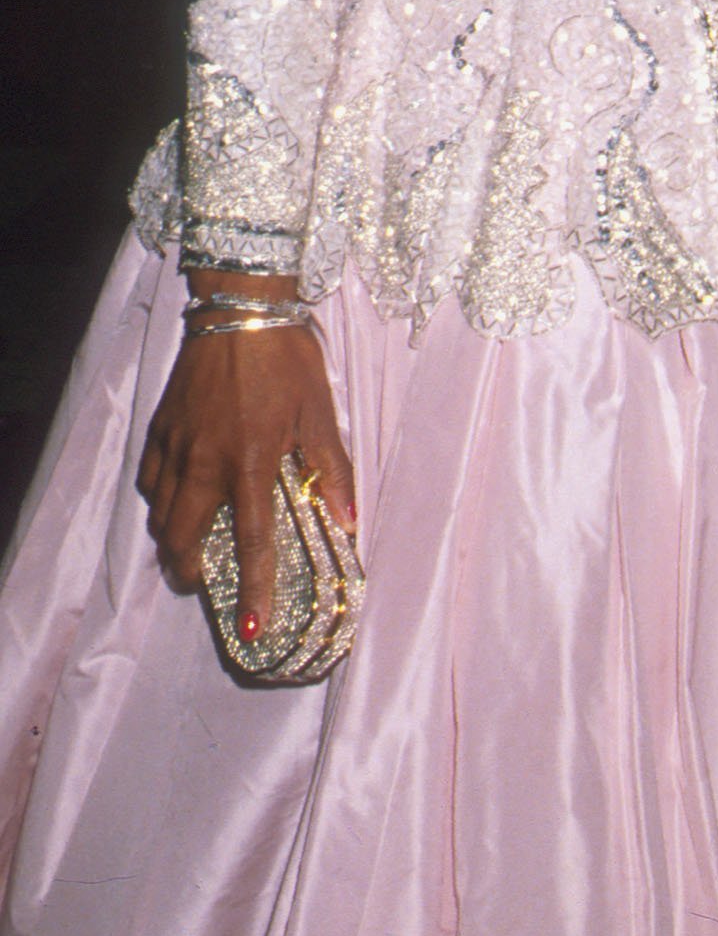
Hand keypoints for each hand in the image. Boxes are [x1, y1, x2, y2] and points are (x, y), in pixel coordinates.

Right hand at [138, 275, 355, 646]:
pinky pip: (150, 479)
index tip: (252, 628)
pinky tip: (177, 496)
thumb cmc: (287, 358)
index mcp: (250, 463)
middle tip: (206, 583)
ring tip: (191, 547)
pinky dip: (160, 499)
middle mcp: (205, 463)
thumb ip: (334, 467)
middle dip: (190, 572)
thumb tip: (350, 518)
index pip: (251, 543)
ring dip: (173, 539)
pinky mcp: (161, 426)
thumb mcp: (321, 410)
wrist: (241, 308)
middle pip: (181, 540)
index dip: (253, 590)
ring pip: (160, 514)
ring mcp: (176, 445)